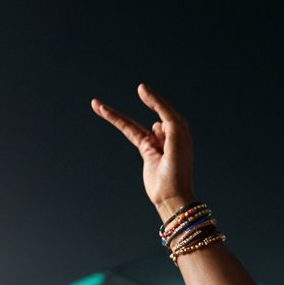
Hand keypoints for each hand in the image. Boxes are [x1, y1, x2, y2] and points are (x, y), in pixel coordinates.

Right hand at [92, 84, 195, 218]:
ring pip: (137, 123)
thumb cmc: (178, 167)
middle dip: (148, 107)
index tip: (140, 89)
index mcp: (181, 131)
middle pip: (155, 114)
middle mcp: (169, 135)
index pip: (166, 111)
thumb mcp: (176, 135)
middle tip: (149, 115)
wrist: (171, 195)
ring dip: (128, 122)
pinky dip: (116, 120)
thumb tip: (148, 103)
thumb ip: (165, 114)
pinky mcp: (145, 149)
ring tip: (154, 150)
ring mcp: (156, 142)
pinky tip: (102, 109)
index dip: (154, 100)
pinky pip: (129, 130)